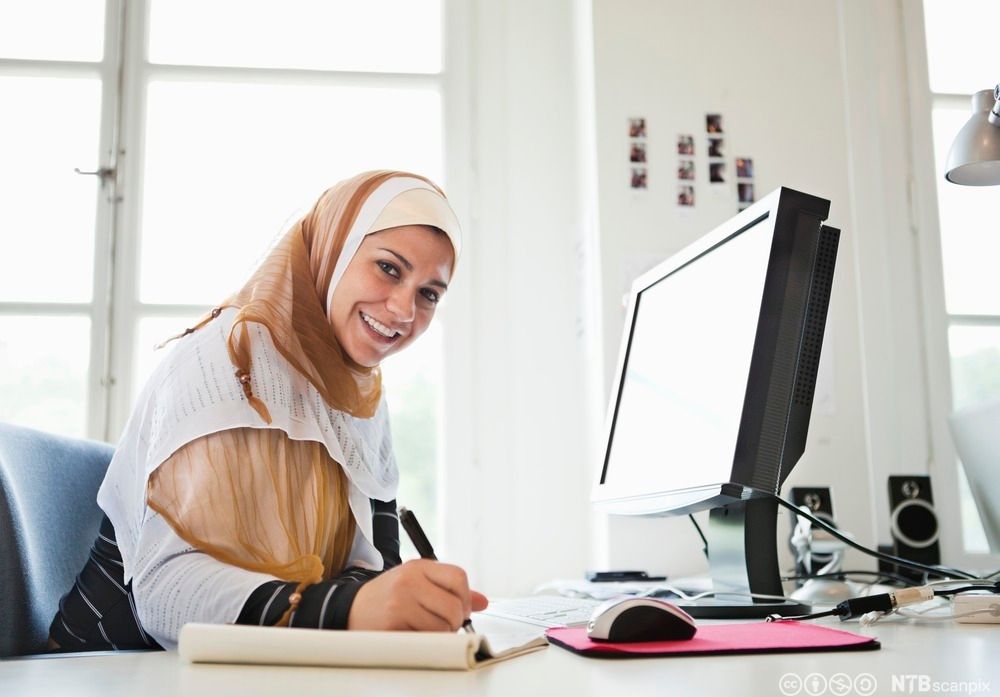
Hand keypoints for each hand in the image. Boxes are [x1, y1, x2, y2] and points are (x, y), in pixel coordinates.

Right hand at [347, 559, 488, 630]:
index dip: (465, 598)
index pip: (458, 577)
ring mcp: (400, 601)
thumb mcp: (418, 583)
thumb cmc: (389, 596)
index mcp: (419, 566)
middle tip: (446, 624)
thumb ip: (450, 590)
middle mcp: (410, 580)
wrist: (351, 608)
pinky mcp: (392, 623)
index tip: (461, 608)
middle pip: (454, 606)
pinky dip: (424, 641)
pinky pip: (425, 638)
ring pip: (442, 626)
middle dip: (455, 621)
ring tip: (426, 628)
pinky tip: (412, 632)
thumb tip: (483, 602)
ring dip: (440, 634)